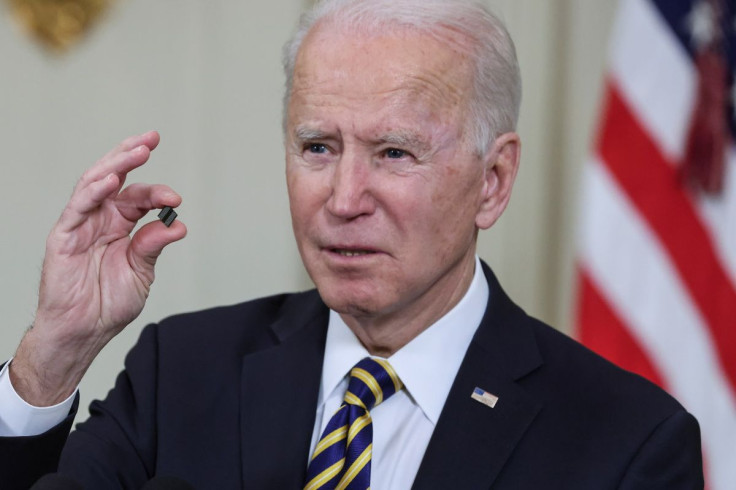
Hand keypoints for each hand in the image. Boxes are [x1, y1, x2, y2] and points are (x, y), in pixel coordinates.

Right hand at [10, 131, 186, 405]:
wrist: (84, 330)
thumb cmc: (109, 303)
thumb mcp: (141, 272)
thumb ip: (154, 245)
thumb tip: (178, 225)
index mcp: (121, 225)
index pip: (139, 198)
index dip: (158, 193)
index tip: (176, 199)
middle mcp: (101, 219)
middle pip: (115, 178)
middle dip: (132, 155)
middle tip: (152, 139)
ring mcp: (81, 224)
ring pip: (95, 184)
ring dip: (116, 165)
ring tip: (137, 151)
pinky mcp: (64, 236)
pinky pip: (77, 208)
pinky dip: (93, 192)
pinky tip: (111, 181)